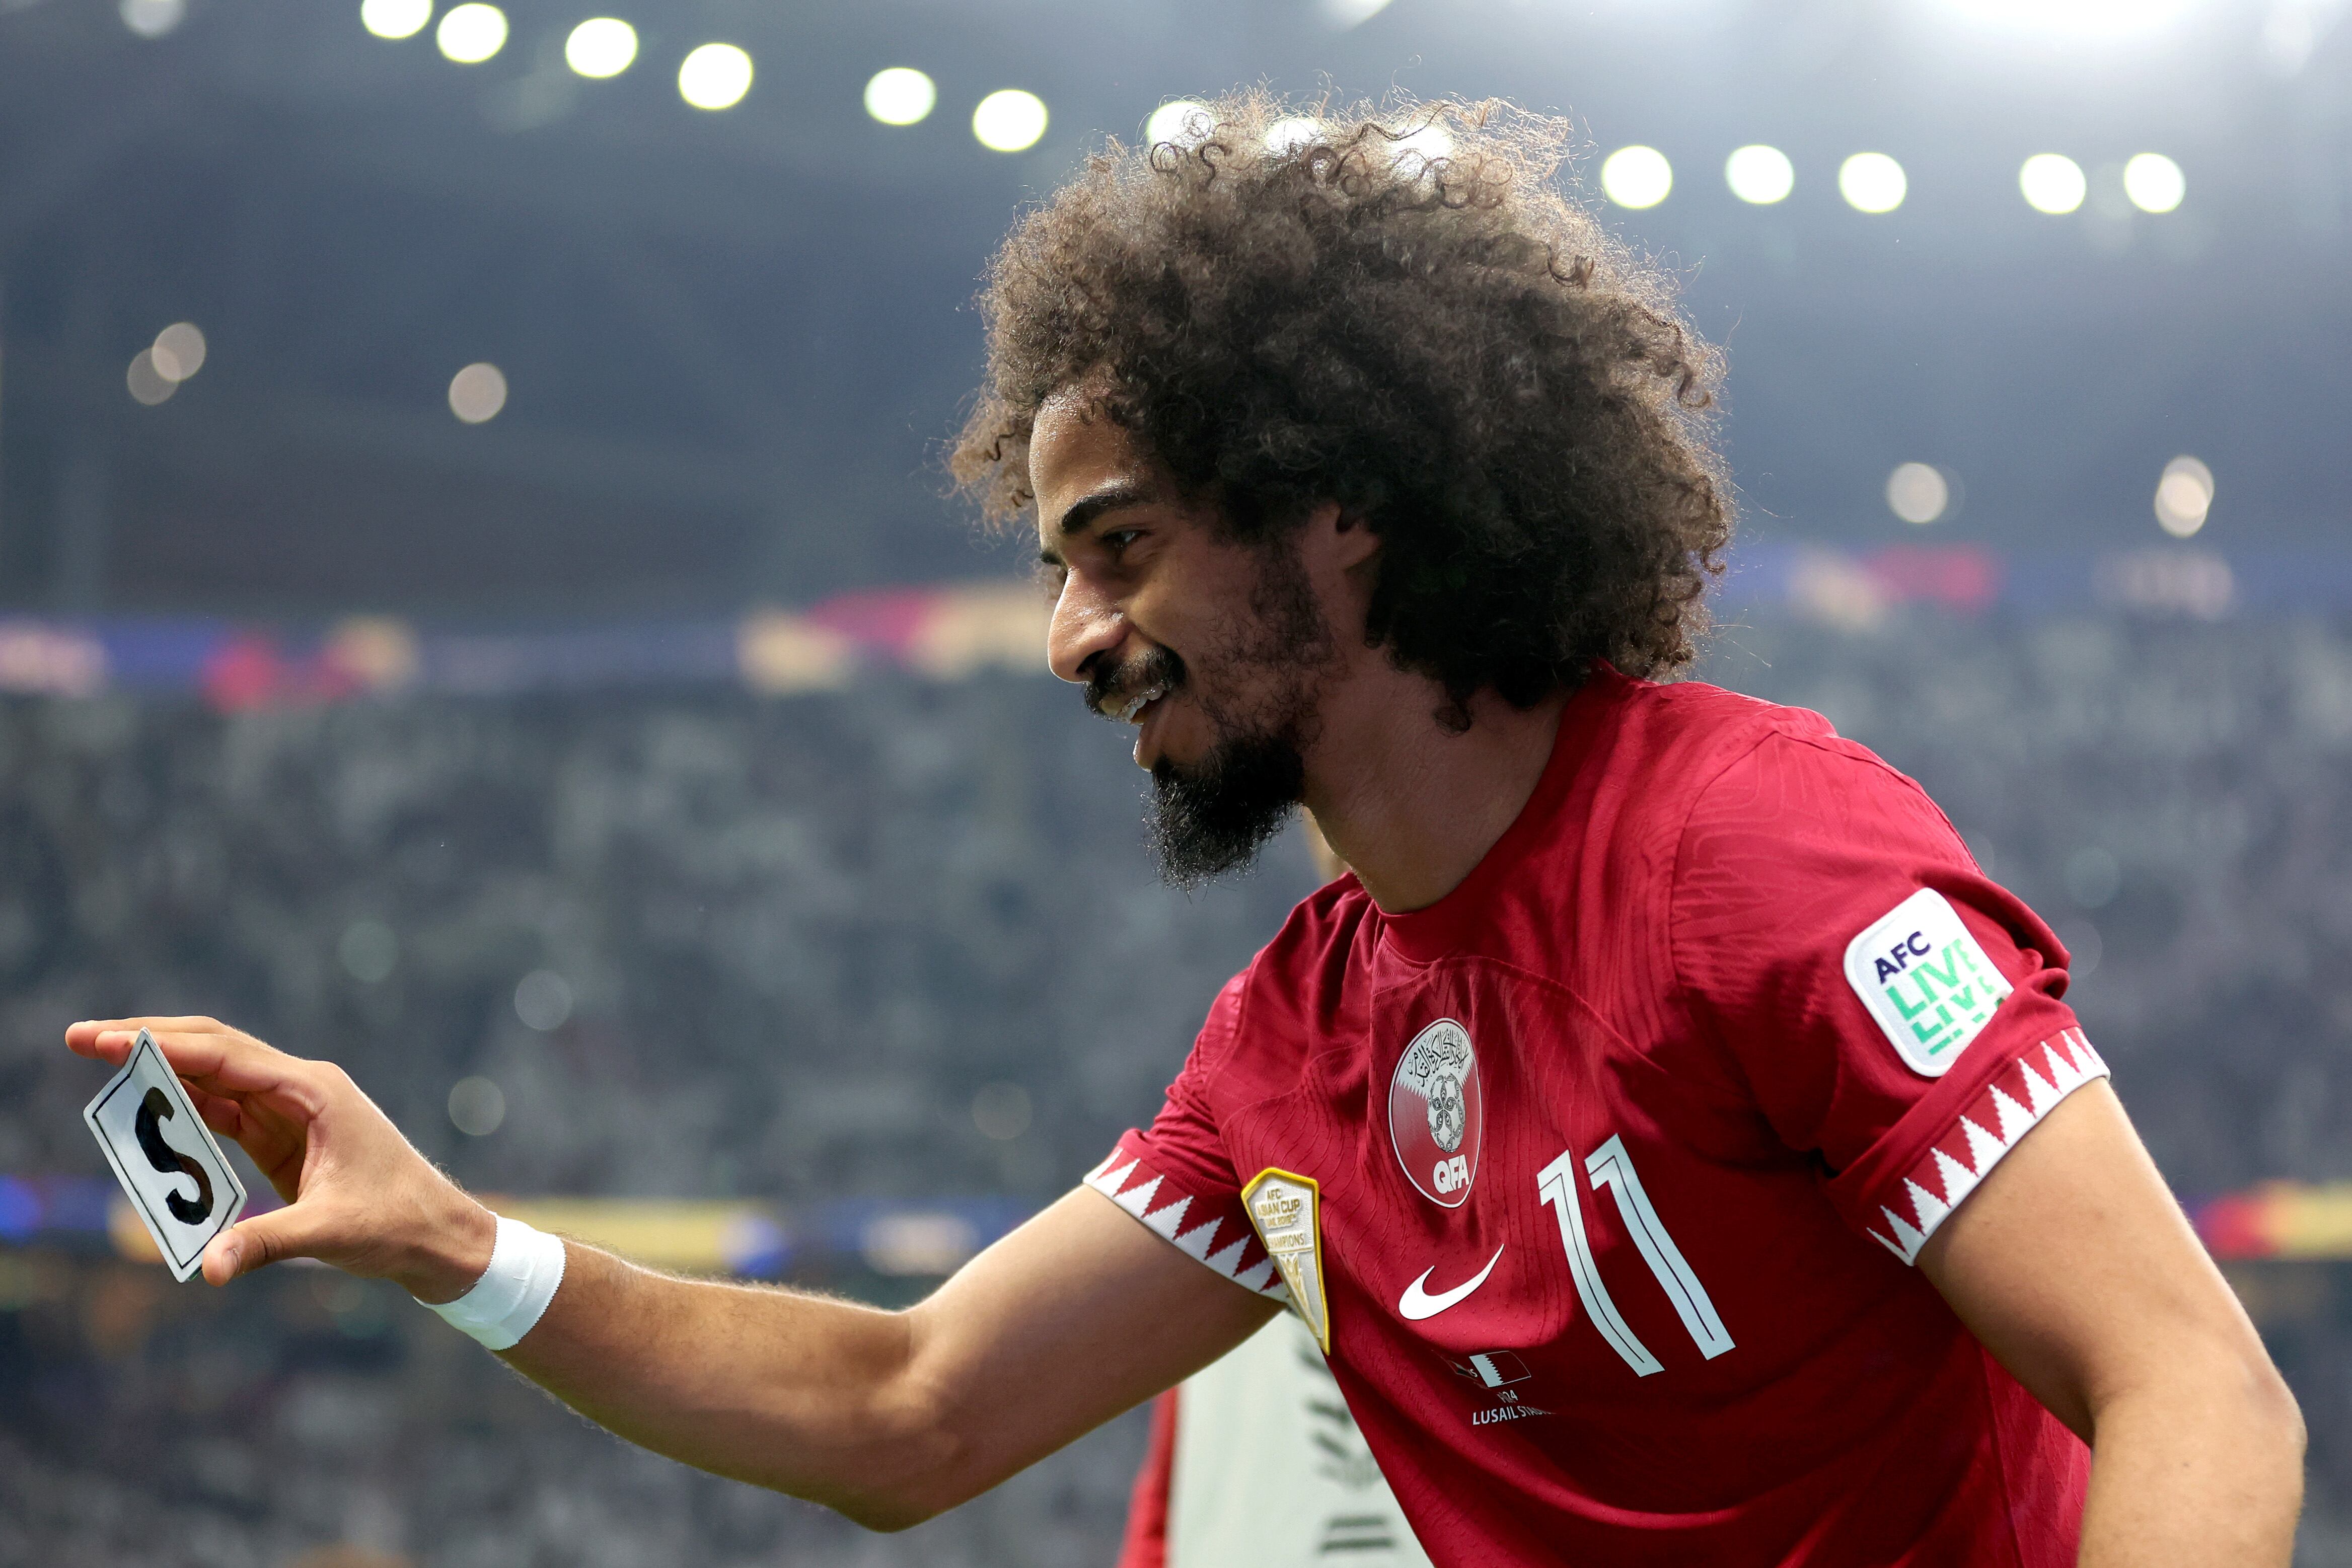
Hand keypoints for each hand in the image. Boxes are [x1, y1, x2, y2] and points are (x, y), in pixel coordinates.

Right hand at [65, 1017, 495, 1298]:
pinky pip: (223, 1112)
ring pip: (215, 1078)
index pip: (224, 1056)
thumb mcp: (329, 1232)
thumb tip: (209, 1269)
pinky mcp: (283, 1137)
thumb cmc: (396, 1223)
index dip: (161, 1046)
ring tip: (100, 1064)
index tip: (105, 1040)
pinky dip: (182, 1108)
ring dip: (160, 1072)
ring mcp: (291, 1110)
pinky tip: (144, 1106)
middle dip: (149, 1042)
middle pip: (214, 1051)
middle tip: (82, 1038)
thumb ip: (265, 1244)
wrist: (436, 1233)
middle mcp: (301, 1088)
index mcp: (314, 1090)